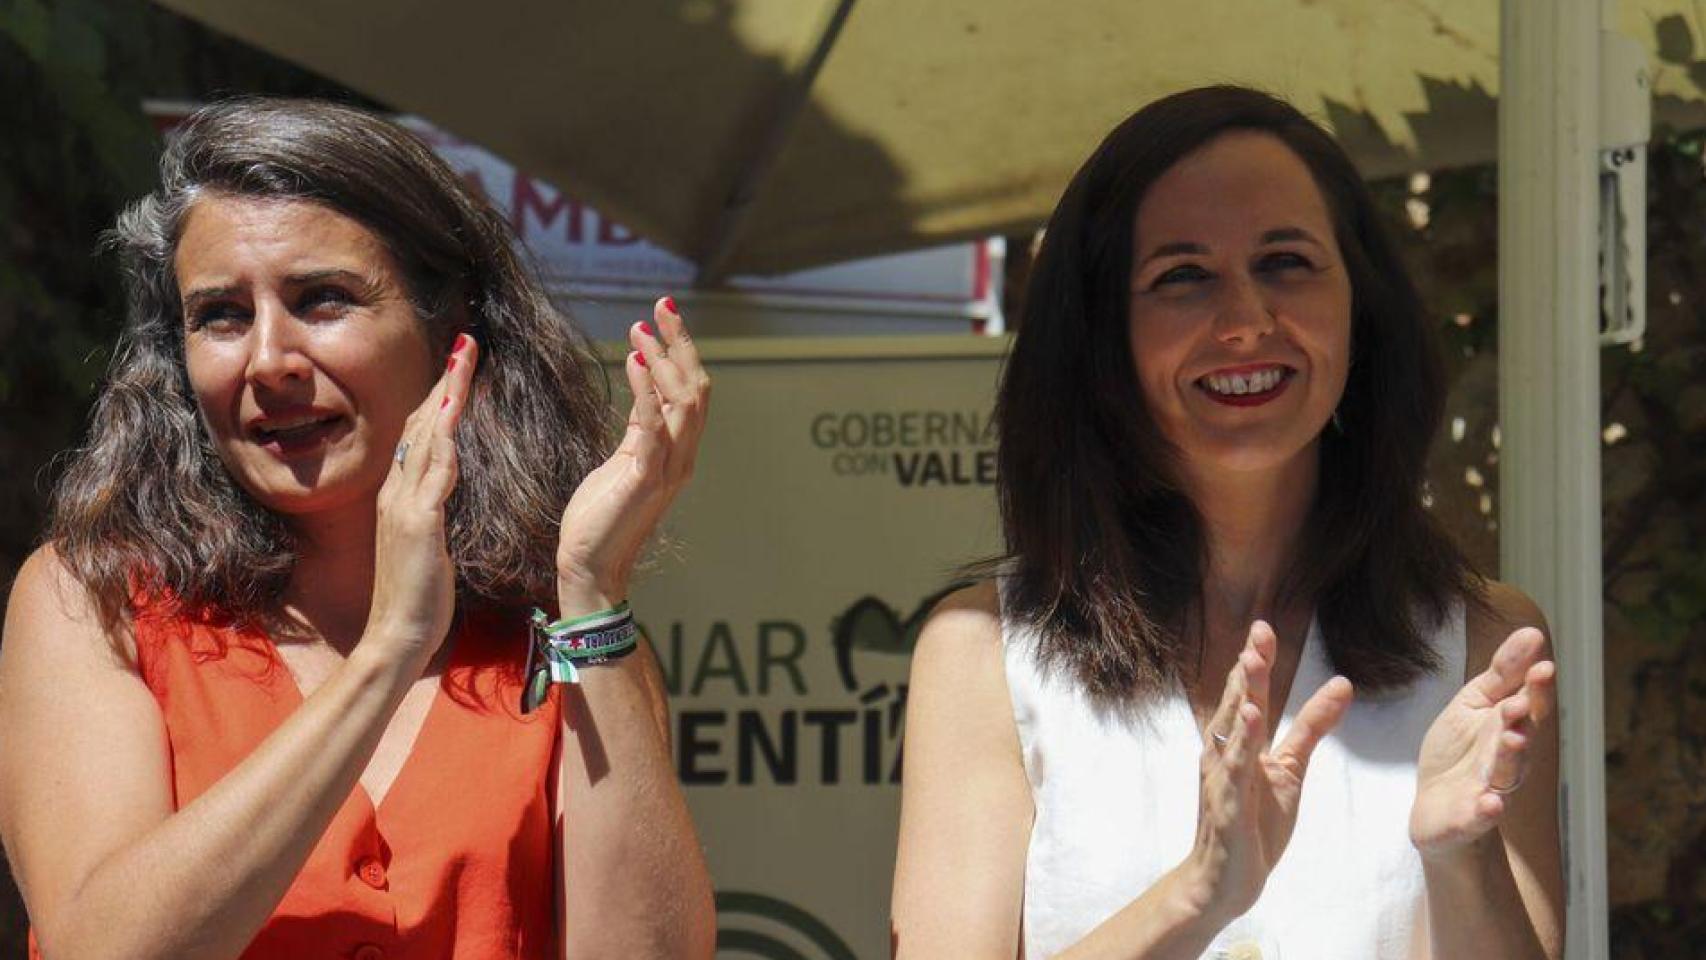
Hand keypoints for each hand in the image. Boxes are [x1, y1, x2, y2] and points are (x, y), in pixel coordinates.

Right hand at [362, 333, 478, 665]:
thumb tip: (442, 492)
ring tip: (466, 359)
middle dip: (445, 380)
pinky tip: (456, 413)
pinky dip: (444, 439)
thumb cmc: (418, 597)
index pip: (422, 434)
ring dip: (447, 395)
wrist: (397, 636)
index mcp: (403, 497)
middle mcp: (399, 492)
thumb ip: (432, 513)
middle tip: (466, 343)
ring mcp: (405, 505)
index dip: (440, 397)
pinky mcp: (418, 524)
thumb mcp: (428, 545)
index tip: (459, 366)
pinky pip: (434, 472)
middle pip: (422, 422)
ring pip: (427, 436)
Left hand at [554, 297, 709, 614]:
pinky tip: (632, 359)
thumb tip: (645, 387)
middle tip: (662, 307)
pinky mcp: (644, 474)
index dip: (683, 352)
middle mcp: (682, 457)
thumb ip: (641, 427)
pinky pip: (652, 422)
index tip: (664, 318)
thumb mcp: (624, 461)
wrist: (590, 564)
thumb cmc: (600, 517)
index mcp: (678, 453)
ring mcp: (668, 467)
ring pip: (684, 401)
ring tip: (642, 328)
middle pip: (697, 388)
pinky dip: (645, 386)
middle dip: (681, 343)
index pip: (692, 392)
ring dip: (664, 358)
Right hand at [1185, 621, 1353, 922]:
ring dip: (1243, 695)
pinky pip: (1236, 769)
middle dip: (1249, 667)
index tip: (1264, 627)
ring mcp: (1223, 779)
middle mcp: (1224, 754)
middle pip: (1239, 703)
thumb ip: (1311, 727)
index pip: (1248, 694)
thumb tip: (1341, 684)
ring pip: (1233, 729)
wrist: (1225, 881)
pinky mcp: (1228, 806)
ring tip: (1253, 662)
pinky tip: (1250, 718)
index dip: (1256, 662)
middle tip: (1259, 630)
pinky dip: (1242, 742)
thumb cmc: (1254, 824)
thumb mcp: (1290, 770)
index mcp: (1239, 743)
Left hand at [1410, 627, 1554, 857]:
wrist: (1438, 808)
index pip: (1529, 706)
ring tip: (1513, 739)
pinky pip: (1480, 816)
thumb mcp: (1475, 705)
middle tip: (1521, 702)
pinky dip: (1485, 811)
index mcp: (1509, 728)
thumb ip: (1502, 674)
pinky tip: (1489, 804)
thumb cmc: (1461, 751)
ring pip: (1507, 775)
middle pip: (1521, 738)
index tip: (1544, 667)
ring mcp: (1491, 789)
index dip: (1537, 689)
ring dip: (1512, 758)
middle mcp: (1508, 760)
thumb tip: (1533, 632)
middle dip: (1523, 721)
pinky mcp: (1469, 817)